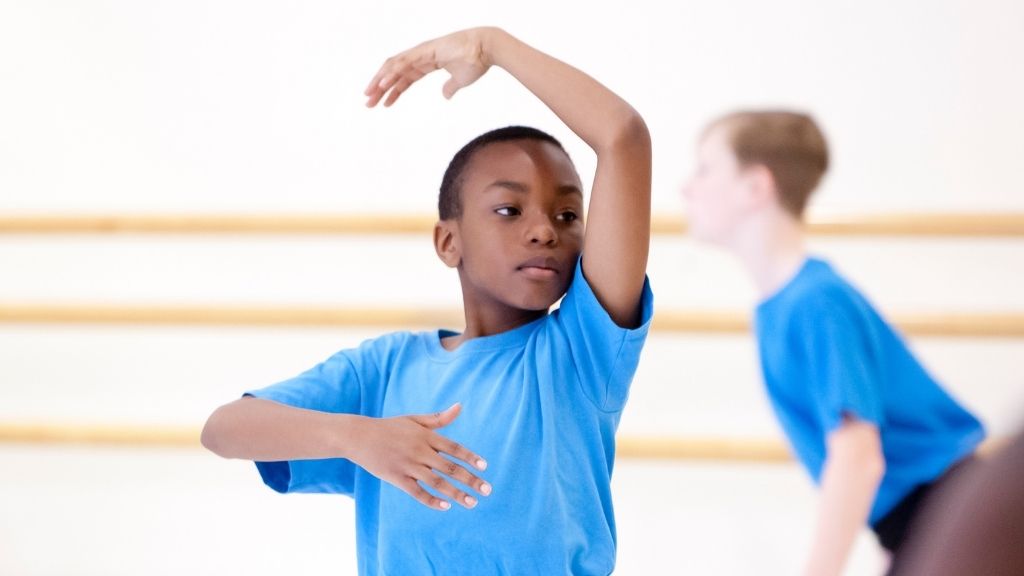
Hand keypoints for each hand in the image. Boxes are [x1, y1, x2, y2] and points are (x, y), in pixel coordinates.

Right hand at [349, 403, 490, 509]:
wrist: (358, 436)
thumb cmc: (389, 427)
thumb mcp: (414, 420)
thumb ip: (438, 418)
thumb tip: (460, 406)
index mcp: (425, 436)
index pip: (454, 448)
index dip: (470, 457)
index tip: (484, 467)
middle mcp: (419, 451)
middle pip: (450, 467)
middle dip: (471, 479)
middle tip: (488, 490)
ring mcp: (408, 465)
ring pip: (437, 482)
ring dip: (456, 494)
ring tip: (472, 503)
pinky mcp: (396, 478)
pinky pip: (417, 492)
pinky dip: (431, 500)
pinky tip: (445, 506)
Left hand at [364, 27, 497, 106]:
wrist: (486, 49)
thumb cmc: (476, 62)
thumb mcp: (460, 81)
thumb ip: (450, 87)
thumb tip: (445, 95)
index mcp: (428, 63)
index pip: (404, 78)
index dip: (393, 91)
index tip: (383, 104)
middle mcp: (421, 56)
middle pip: (394, 72)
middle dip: (380, 87)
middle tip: (368, 102)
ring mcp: (421, 52)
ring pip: (394, 67)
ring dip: (380, 81)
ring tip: (368, 96)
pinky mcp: (425, 51)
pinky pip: (404, 63)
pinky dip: (392, 74)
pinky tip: (382, 84)